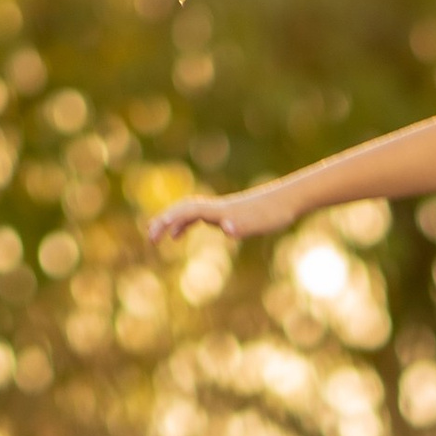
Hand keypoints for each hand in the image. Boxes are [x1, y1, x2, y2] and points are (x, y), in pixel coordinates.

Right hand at [147, 178, 299, 247]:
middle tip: (148, 237)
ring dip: (170, 222)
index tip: (154, 234)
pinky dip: (183, 225)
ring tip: (155, 236)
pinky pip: (197, 218)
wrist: (288, 199)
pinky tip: (179, 235)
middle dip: (164, 221)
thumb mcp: (258, 223)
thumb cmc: (274, 213)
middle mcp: (217, 208)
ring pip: (187, 213)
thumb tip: (226, 228)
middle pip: (182, 210)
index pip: (188, 212)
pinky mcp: (226, 214)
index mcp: (221, 211)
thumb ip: (241, 226)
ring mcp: (220, 210)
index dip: (170, 221)